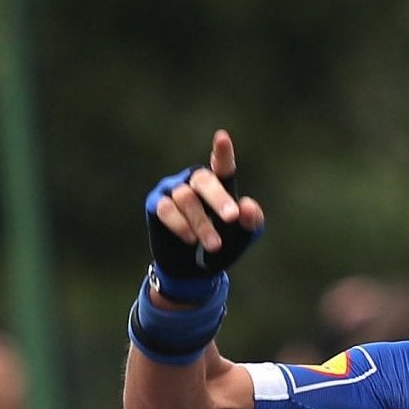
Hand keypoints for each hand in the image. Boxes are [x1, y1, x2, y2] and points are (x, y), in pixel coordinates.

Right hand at [145, 129, 265, 288]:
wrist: (194, 270)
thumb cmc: (223, 245)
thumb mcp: (243, 236)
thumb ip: (251, 221)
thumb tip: (248, 207)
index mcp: (220, 184)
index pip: (221, 165)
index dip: (222, 153)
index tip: (222, 137)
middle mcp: (194, 182)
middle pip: (203, 179)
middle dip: (218, 198)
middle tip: (232, 217)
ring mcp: (174, 190)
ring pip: (186, 198)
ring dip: (202, 223)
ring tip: (215, 245)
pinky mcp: (156, 204)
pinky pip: (166, 208)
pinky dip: (181, 224)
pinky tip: (190, 239)